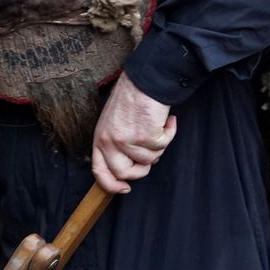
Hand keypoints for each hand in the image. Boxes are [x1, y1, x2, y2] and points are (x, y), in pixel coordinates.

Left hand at [90, 73, 175, 193]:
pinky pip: (163, 145)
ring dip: (158, 145)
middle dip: (142, 170)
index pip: (100, 171)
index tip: (124, 189)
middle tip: (150, 155)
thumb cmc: (131, 100)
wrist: (145, 80)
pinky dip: (169, 133)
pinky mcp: (146, 135)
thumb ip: (116, 146)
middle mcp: (110, 141)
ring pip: (149, 160)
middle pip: (125, 173)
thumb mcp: (113, 124)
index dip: (112, 185)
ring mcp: (128, 139)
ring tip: (157, 128)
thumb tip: (127, 169)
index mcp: (100, 139)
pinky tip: (167, 121)